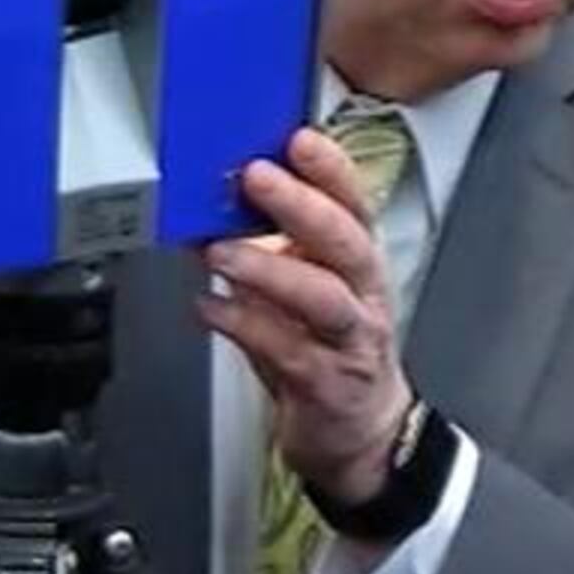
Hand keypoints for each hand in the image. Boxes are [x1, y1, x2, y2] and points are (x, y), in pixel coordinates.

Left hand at [200, 128, 410, 507]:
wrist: (359, 434)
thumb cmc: (329, 352)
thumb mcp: (307, 290)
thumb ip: (269, 249)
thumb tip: (211, 208)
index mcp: (358, 264)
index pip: (355, 205)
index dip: (332, 170)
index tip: (299, 139)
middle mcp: (362, 296)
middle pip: (345, 242)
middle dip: (301, 205)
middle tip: (256, 177)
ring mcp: (347, 341)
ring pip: (321, 296)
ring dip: (269, 268)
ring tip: (222, 251)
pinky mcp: (324, 383)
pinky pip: (283, 349)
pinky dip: (243, 325)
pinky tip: (210, 309)